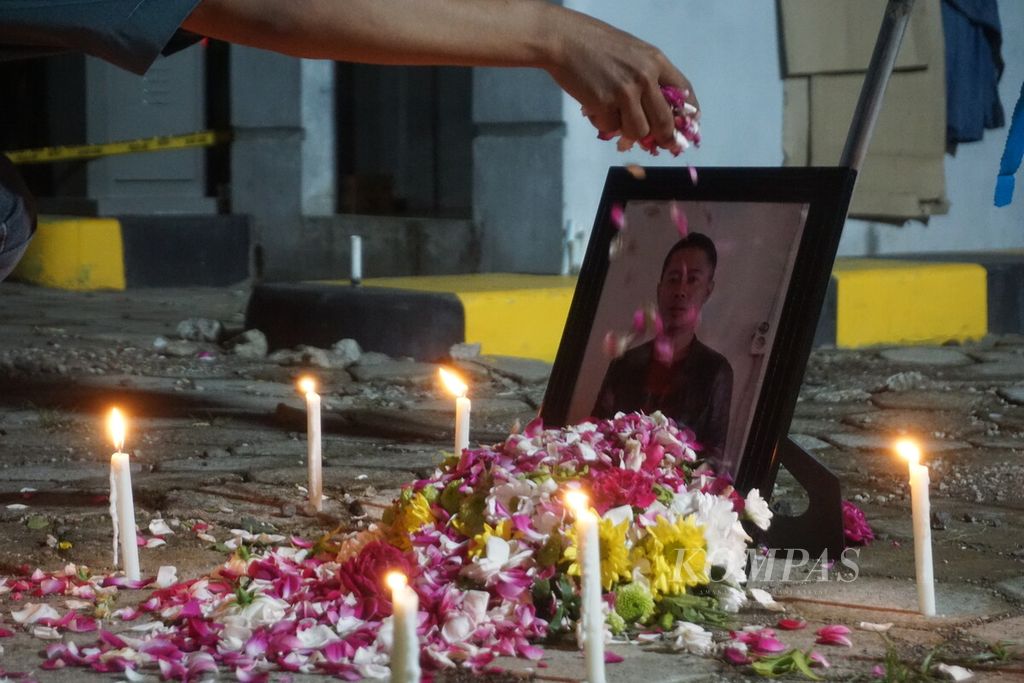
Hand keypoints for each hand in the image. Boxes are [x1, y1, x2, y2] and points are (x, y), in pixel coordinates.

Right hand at [543, 7, 697, 150]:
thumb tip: (657, 112)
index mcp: (655, 61)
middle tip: (659, 145)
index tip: (684, 128)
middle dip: (663, 138)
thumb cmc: (595, 44)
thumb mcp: (632, 52)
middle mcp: (645, 77)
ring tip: (617, 118)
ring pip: (639, 131)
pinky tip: (596, 109)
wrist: (564, 40)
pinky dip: (604, 124)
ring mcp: (625, 91)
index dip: (688, 115)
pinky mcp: (604, 104)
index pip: (684, 91)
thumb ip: (647, 76)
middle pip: (664, 121)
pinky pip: (612, 128)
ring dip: (629, 132)